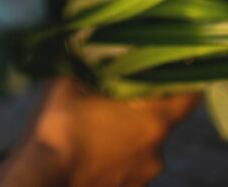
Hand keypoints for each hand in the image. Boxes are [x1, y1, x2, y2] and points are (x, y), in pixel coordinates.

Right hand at [29, 77, 199, 186]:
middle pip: (161, 121)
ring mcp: (141, 180)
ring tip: (97, 123)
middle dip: (143, 105)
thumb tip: (91, 53)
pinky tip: (91, 148)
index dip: (186, 77)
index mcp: (152, 121)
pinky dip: (116, 156)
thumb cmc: (57, 127)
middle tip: (118, 90)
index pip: (189, 97)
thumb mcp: (70, 81)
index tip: (175, 64)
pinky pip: (128, 168)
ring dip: (127, 133)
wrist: (38, 181)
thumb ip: (90, 67)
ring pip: (142, 146)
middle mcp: (155, 154)